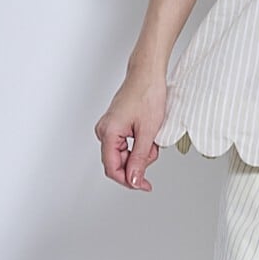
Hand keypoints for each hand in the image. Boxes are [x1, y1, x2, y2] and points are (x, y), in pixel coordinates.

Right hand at [96, 71, 168, 189]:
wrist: (148, 74)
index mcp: (108, 133)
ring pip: (124, 154)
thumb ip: (139, 159)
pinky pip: (126, 144)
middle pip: (118, 162)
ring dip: (141, 153)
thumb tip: (133, 179)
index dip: (129, 180)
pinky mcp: (116, 125)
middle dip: (138, 163)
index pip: (113, 168)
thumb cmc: (147, 94)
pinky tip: (148, 135)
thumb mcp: (148, 132)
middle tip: (153, 153)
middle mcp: (104, 131)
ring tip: (153, 139)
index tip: (143, 185)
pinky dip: (139, 145)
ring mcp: (109, 128)